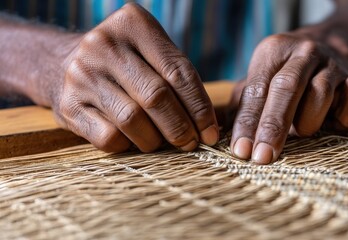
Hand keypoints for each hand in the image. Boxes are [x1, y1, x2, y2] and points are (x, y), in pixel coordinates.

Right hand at [54, 3, 217, 151]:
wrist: (61, 64)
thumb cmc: (124, 63)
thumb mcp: (150, 52)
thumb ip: (177, 77)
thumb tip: (207, 126)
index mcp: (133, 25)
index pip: (178, 72)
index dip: (200, 108)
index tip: (210, 132)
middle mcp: (104, 45)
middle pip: (156, 97)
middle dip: (181, 127)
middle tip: (191, 143)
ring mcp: (82, 75)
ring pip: (132, 120)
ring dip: (155, 140)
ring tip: (163, 143)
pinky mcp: (68, 106)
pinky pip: (108, 137)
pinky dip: (128, 145)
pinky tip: (134, 141)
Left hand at [230, 33, 347, 163]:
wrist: (326, 48)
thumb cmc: (283, 76)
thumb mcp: (258, 82)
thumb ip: (241, 106)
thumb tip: (222, 138)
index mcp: (273, 52)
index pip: (257, 90)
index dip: (248, 122)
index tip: (241, 151)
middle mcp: (303, 53)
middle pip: (287, 88)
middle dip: (273, 126)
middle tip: (263, 157)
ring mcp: (332, 64)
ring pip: (321, 95)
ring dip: (308, 121)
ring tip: (302, 130)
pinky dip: (346, 115)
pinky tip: (335, 123)